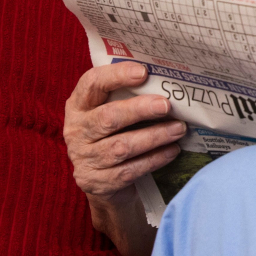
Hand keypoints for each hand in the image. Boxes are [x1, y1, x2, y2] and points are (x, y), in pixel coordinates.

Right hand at [63, 61, 183, 255]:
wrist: (102, 183)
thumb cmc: (113, 136)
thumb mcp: (112, 112)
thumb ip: (127, 96)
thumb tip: (167, 81)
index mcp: (78, 106)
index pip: (91, 83)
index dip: (116, 75)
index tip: (143, 72)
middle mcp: (76, 131)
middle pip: (108, 117)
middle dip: (140, 110)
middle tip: (167, 105)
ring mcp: (85, 159)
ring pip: (122, 147)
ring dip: (154, 137)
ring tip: (179, 129)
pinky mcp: (97, 182)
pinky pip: (130, 170)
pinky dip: (154, 159)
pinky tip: (172, 150)